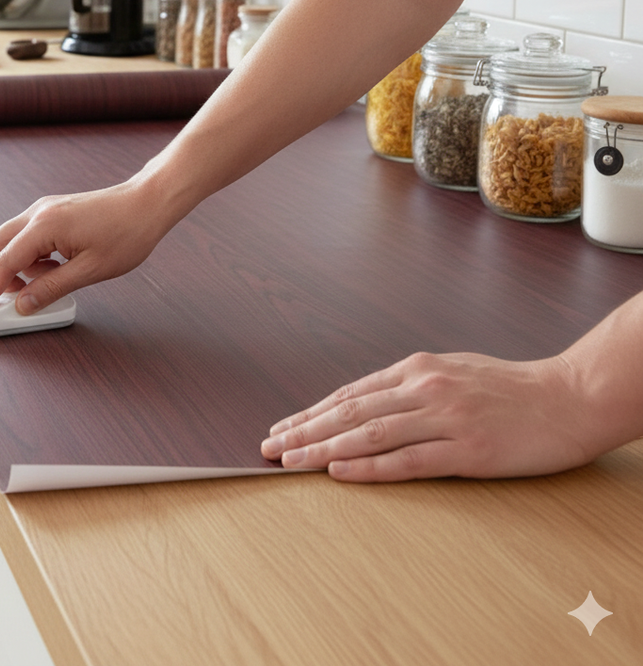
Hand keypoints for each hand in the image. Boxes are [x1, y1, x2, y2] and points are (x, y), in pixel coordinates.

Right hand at [0, 179, 172, 315]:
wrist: (148, 204)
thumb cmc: (128, 233)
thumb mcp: (90, 271)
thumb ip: (52, 288)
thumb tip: (23, 305)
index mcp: (44, 225)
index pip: (3, 262)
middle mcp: (38, 213)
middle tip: (16, 299)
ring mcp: (44, 210)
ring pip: (11, 241)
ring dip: (20, 267)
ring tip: (51, 281)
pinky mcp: (53, 212)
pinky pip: (29, 236)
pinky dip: (33, 257)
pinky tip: (57, 267)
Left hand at [260, 351, 595, 481]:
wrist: (569, 398)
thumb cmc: (510, 387)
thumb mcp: (452, 371)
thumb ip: (410, 386)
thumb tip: (366, 404)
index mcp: (417, 369)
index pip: (349, 394)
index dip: (311, 413)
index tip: (282, 428)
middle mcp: (424, 388)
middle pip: (349, 412)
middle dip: (304, 430)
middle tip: (270, 447)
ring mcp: (445, 418)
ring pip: (369, 434)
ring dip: (323, 448)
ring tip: (291, 460)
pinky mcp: (467, 449)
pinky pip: (408, 460)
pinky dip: (369, 466)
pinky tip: (339, 472)